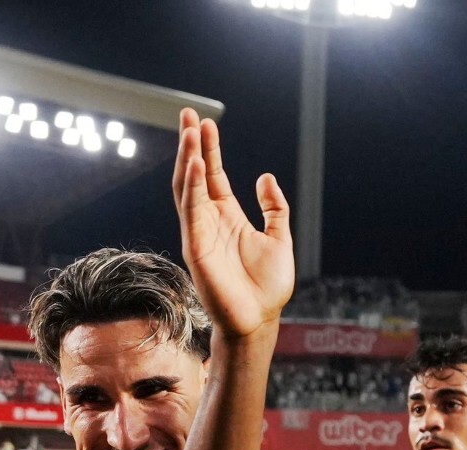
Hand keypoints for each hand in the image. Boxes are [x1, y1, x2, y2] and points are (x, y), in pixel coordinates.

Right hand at [172, 109, 294, 338]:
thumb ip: (275, 208)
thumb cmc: (268, 286)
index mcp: (228, 217)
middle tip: (187, 114)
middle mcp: (210, 221)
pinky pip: (191, 212)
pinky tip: (196, 164)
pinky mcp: (196, 247)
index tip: (206, 122)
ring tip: (189, 130)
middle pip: (195, 175)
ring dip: (188, 158)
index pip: (213, 176)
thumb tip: (266, 177)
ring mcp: (200, 233)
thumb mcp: (280, 238)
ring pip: (187, 188)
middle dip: (191, 145)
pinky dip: (192, 187)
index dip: (210, 148)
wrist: (260, 319)